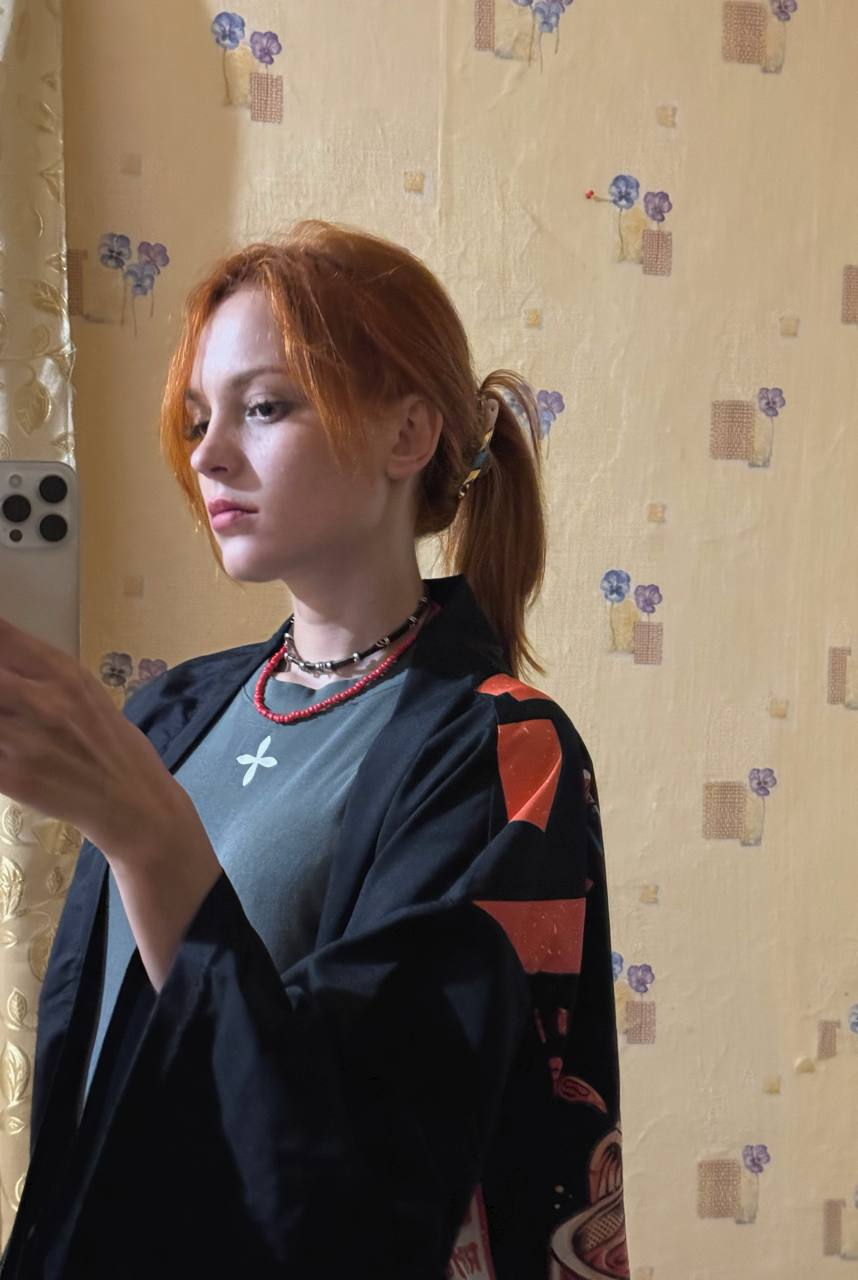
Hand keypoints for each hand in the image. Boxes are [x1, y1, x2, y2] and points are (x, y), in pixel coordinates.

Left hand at [0, 614, 188, 851]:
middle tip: (5, 702)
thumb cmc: (115, 745)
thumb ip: (41, 672)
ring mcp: (22, 737)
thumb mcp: (87, 692)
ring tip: (10, 725)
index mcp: (63, 672)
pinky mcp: (11, 775)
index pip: (2, 636)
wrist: (135, 803)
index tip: (0, 659)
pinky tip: (7, 750)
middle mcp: (41, 698)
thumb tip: (4, 655)